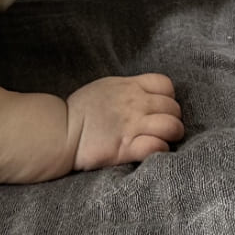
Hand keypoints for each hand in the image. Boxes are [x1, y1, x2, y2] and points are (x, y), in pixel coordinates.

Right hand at [66, 74, 183, 170]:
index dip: (168, 97)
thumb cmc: (81, 110)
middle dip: (173, 118)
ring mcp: (132, 125)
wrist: (61, 130)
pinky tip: (151, 149)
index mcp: (129, 86)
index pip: (166, 85)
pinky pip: (158, 146)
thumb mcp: (105, 87)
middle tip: (162, 128)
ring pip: (172, 126)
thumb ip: (128, 89)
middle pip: (173, 108)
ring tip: (163, 139)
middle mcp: (134, 103)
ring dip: (172, 135)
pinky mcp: (127, 147)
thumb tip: (145, 95)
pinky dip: (160, 149)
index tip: (159, 107)